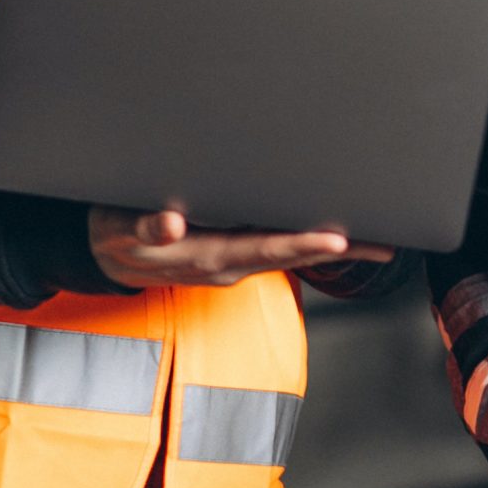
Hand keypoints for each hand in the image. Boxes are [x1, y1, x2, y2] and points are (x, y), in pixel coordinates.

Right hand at [88, 207, 391, 288]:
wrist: (106, 252)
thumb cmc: (118, 232)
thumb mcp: (121, 229)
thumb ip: (146, 228)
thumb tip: (170, 224)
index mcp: (208, 256)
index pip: (265, 250)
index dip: (302, 245)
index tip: (338, 241)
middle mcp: (229, 262)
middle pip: (290, 256)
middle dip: (335, 249)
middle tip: (380, 243)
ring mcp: (233, 260)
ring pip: (289, 254)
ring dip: (332, 249)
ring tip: (377, 242)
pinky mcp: (232, 251)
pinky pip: (277, 250)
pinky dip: (310, 245)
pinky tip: (340, 239)